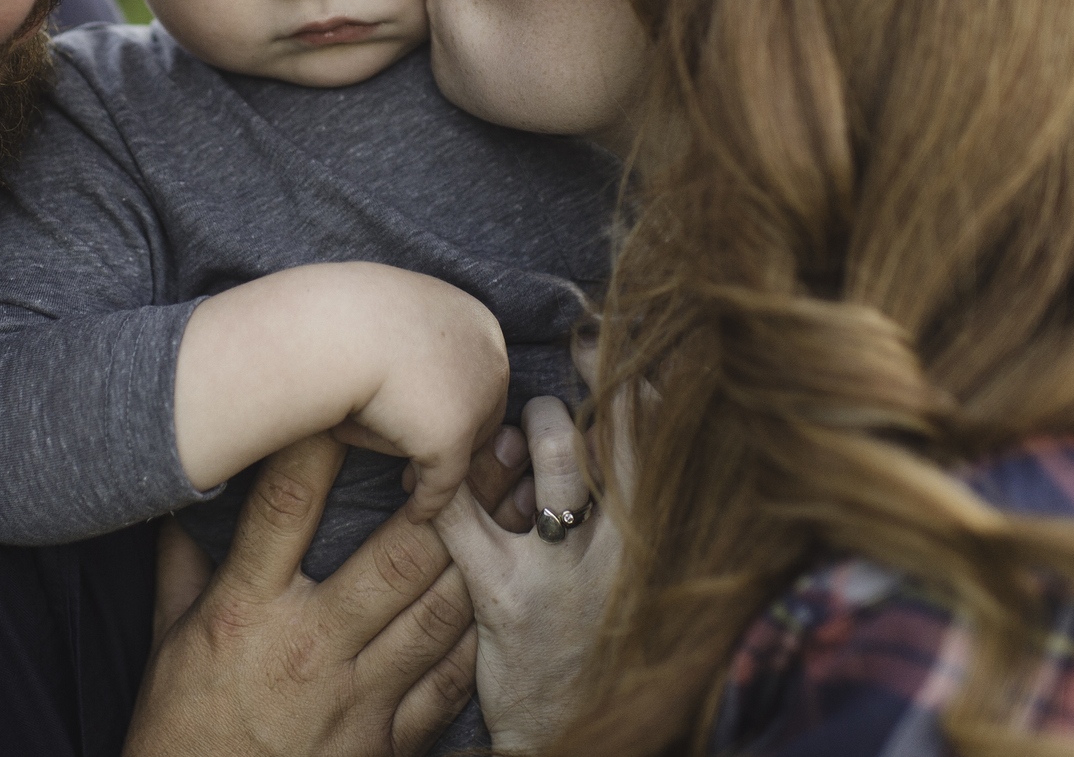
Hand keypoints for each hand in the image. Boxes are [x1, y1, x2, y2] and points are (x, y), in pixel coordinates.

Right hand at [126, 425, 531, 756]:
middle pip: (396, 554)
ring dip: (482, 553)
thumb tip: (192, 488)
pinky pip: (449, 681)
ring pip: (440, 611)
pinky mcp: (386, 744)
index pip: (287, 505)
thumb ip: (185, 562)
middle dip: (449, 496)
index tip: (354, 391)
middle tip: (490, 442)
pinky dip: (478, 634)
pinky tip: (502, 594)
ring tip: (516, 501)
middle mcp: (307, 647)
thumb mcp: (167, 639)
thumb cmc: (179, 730)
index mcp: (245, 610)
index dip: (323, 441)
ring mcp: (355, 698)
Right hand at [333, 272, 507, 520]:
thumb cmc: (347, 317)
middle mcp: (489, 354)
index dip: (451, 404)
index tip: (422, 420)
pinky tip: (415, 514)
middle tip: (420, 463)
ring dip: (434, 462)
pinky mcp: (452, 434)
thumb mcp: (388, 323)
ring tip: (403, 479)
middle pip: (482, 412)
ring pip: (461, 444)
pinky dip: (429, 500)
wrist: (334, 323)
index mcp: (474, 320)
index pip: (478, 375)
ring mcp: (476, 394)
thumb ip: (407, 346)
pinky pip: (444, 482)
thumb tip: (399, 373)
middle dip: (451, 439)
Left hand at [431, 397, 625, 754]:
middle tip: (540, 395)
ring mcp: (564, 573)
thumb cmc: (600, 639)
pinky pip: (468, 519)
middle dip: (568, 405)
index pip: (652, 442)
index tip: (599, 354)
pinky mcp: (508, 599)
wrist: (574, 732)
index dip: (628, 388)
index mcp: (652, 540)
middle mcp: (620, 550)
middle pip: (604, 441)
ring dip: (517, 436)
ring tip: (499, 438)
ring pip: (550, 465)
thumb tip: (613, 420)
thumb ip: (624, 509)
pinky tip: (421, 478)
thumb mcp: (631, 578)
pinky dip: (442, 488)